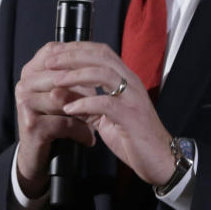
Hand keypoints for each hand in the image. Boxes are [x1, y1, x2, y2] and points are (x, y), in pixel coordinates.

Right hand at [14, 42, 96, 197]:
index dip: (80, 59)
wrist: (37, 155)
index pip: (56, 51)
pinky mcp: (32, 125)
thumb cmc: (55, 118)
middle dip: (85, 87)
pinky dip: (81, 131)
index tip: (100, 69)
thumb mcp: (63, 92)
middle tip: (105, 97)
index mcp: (31, 70)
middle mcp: (24, 83)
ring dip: (85, 110)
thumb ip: (74, 73)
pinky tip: (89, 138)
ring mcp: (25, 104)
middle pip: (62, 76)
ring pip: (64, 98)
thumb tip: (102, 57)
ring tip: (97, 118)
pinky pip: (65, 122)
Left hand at [46, 42, 174, 186]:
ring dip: (76, 75)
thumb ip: (84, 103)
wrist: (161, 160)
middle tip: (50, 62)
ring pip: (103, 74)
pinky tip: (69, 109)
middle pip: (101, 57)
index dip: (77, 49)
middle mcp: (131, 83)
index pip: (101, 52)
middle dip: (72, 56)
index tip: (55, 54)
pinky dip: (85, 103)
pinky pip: (105, 103)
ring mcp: (133, 98)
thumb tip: (56, 92)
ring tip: (56, 81)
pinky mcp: (131, 116)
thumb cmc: (133, 137)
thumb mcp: (103, 118)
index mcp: (126, 79)